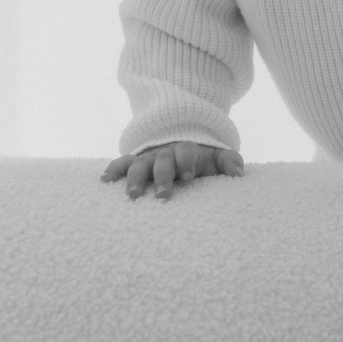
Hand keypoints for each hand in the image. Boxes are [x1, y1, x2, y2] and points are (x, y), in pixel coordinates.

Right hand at [100, 143, 244, 199]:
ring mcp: (148, 159)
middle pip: (161, 160)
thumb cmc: (201, 160)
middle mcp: (164, 153)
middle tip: (163, 194)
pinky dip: (113, 170)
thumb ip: (229, 162)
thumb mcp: (218, 158)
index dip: (186, 161)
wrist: (181, 146)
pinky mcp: (134, 164)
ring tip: (132, 195)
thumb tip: (238, 174)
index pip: (186, 151)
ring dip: (134, 178)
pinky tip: (104, 181)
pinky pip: (121, 163)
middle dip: (162, 175)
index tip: (188, 175)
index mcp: (186, 151)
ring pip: (139, 164)